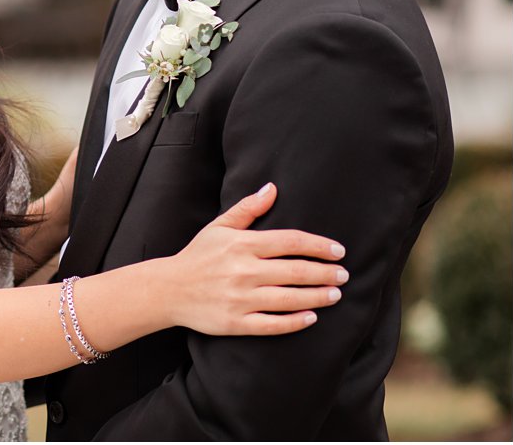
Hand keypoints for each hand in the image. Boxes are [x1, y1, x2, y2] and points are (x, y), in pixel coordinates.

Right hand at [167, 181, 349, 335]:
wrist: (168, 289)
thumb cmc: (197, 256)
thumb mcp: (218, 227)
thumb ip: (248, 209)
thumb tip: (272, 188)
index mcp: (241, 244)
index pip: (290, 241)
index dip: (318, 245)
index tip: (338, 250)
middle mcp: (243, 271)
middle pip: (295, 271)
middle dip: (325, 273)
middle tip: (344, 275)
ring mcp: (240, 298)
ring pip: (289, 298)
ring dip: (318, 296)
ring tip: (336, 294)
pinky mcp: (236, 322)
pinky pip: (273, 324)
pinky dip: (295, 321)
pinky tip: (311, 317)